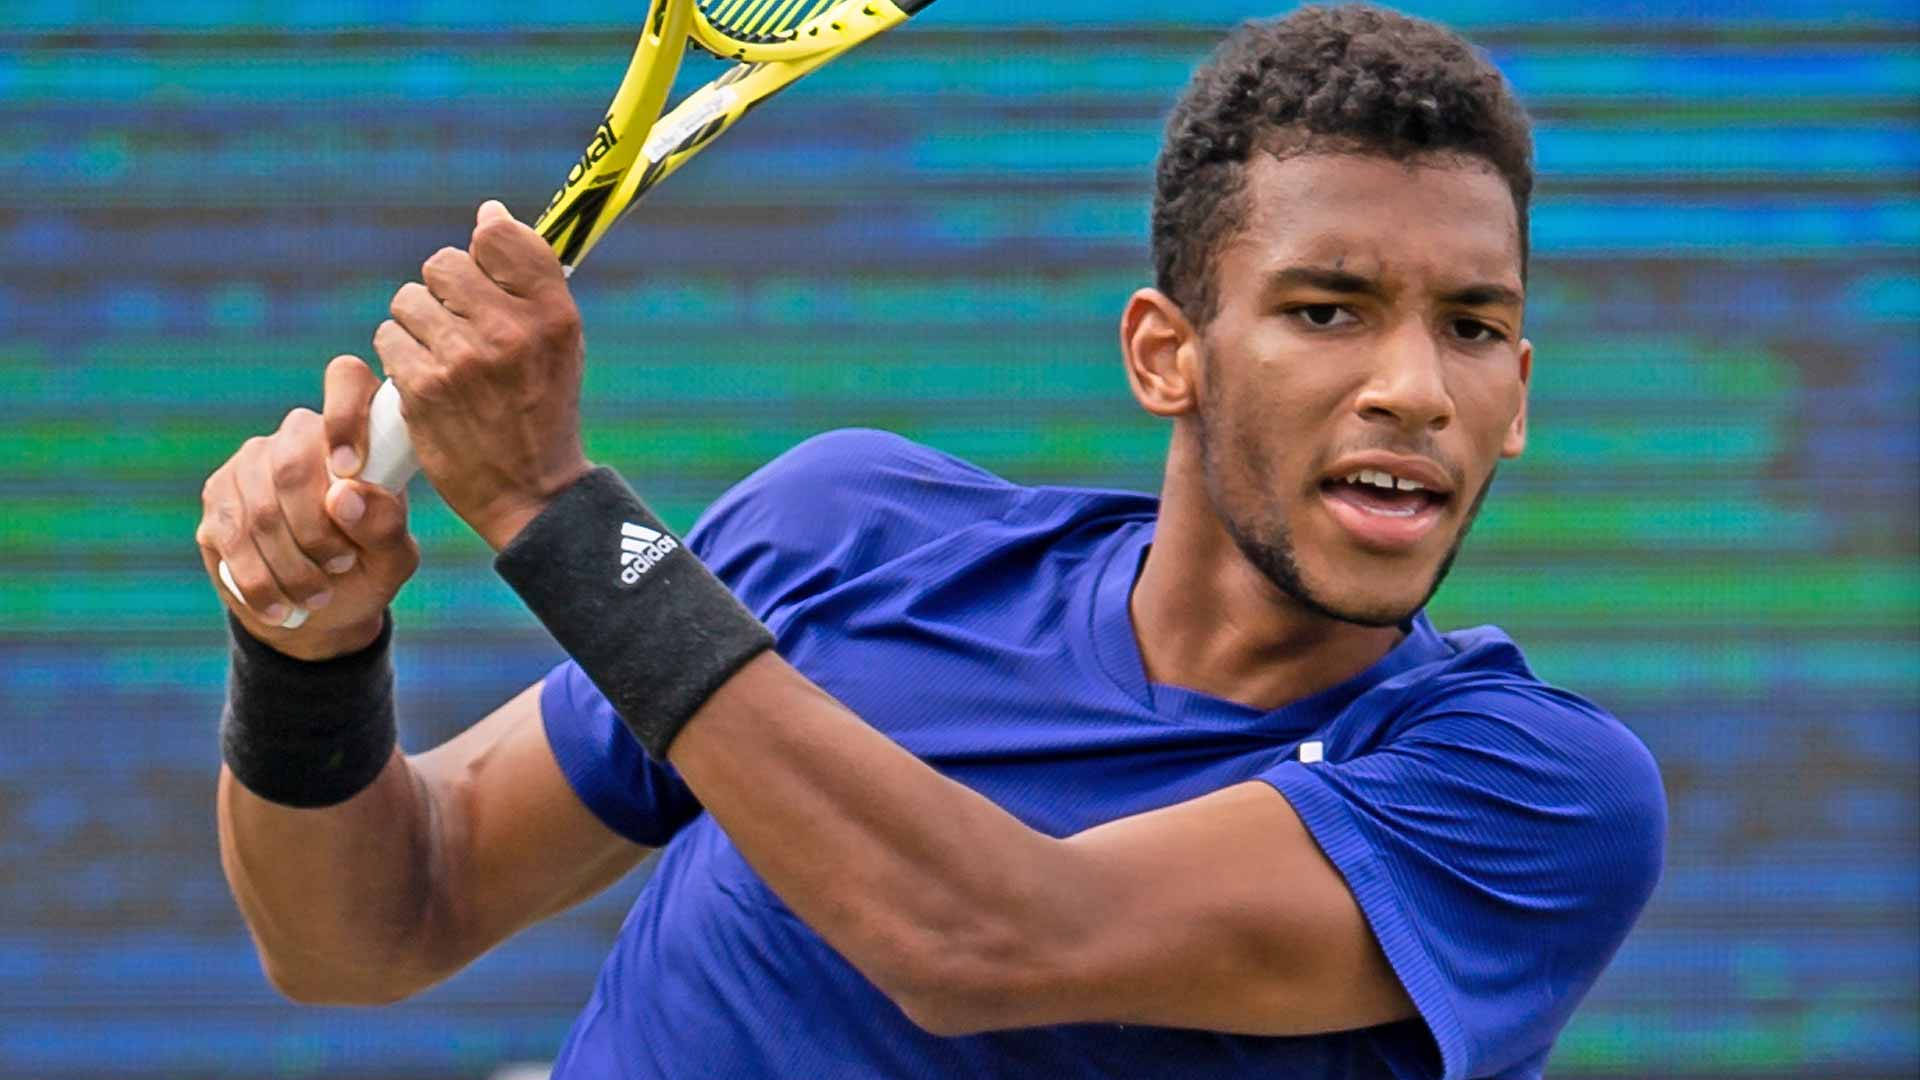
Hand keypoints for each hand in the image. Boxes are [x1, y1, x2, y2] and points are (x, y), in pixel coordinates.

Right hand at [197, 355, 420, 660]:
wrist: (321, 611)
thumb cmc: (367, 568)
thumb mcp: (392, 557)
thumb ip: (385, 524)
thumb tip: (346, 496)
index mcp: (353, 432)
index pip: (346, 379)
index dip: (346, 416)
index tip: (350, 472)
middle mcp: (298, 435)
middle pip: (293, 463)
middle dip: (318, 529)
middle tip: (341, 565)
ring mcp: (251, 463)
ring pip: (261, 508)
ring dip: (292, 564)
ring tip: (318, 595)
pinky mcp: (216, 499)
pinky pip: (231, 535)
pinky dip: (261, 580)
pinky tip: (283, 606)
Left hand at [377, 200, 592, 549]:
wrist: (531, 490)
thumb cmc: (543, 406)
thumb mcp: (561, 340)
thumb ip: (529, 275)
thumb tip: (489, 213)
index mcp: (552, 312)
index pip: (497, 235)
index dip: (483, 252)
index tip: (487, 277)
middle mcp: (511, 330)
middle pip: (443, 265)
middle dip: (443, 292)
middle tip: (461, 328)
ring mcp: (464, 359)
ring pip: (408, 301)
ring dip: (417, 326)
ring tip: (444, 358)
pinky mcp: (424, 388)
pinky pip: (389, 340)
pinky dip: (400, 358)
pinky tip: (426, 381)